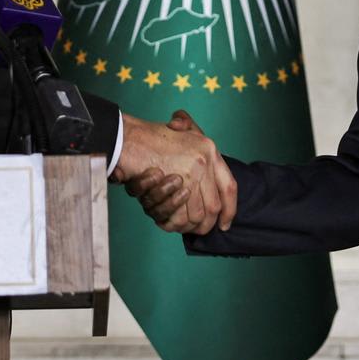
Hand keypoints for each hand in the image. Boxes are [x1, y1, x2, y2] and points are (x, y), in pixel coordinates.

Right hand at [113, 110, 234, 234]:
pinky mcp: (176, 185)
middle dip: (207, 223)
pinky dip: (175, 223)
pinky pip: (181, 215)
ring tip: (179, 224)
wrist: (129, 137)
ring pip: (198, 214)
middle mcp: (205, 161)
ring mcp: (192, 173)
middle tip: (199, 230)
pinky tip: (168, 221)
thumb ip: (191, 134)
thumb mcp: (179, 129)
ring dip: (188, 224)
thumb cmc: (151, 137)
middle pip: (214, 206)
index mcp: (209, 148)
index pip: (229, 187)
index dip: (230, 209)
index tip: (225, 223)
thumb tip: (196, 153)